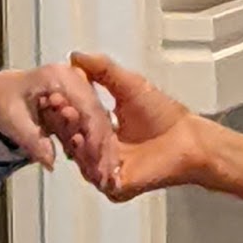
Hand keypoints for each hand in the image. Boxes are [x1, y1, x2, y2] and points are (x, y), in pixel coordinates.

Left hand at [0, 65, 118, 188]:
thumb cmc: (1, 100)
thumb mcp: (10, 118)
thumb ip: (31, 139)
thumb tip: (51, 162)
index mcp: (61, 77)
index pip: (87, 106)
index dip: (95, 134)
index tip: (97, 160)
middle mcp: (76, 82)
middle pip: (97, 116)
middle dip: (102, 147)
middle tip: (106, 176)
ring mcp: (78, 95)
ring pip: (97, 125)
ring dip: (100, 152)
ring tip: (103, 177)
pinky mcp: (78, 108)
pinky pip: (88, 130)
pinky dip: (91, 150)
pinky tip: (95, 170)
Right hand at [70, 53, 203, 199]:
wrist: (189, 138)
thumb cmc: (164, 115)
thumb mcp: (128, 85)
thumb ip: (102, 70)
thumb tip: (75, 56)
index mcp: (99, 131)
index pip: (72, 121)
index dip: (61, 107)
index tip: (53, 92)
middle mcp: (99, 152)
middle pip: (71, 139)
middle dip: (62, 121)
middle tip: (57, 104)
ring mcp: (105, 171)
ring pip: (79, 157)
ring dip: (71, 136)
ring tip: (68, 116)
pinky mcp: (115, 187)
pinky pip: (95, 176)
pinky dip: (87, 159)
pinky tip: (81, 141)